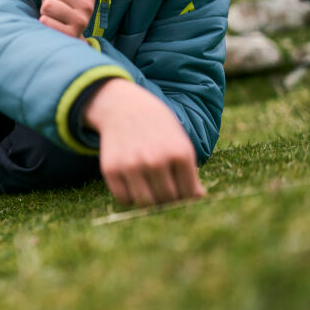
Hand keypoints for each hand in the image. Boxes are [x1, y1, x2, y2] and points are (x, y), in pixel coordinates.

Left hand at [39, 0, 96, 37]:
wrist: (68, 37)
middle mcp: (89, 6)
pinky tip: (52, 25)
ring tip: (52, 15)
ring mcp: (81, 22)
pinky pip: (46, 20)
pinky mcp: (69, 35)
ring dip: (45, 10)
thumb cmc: (65, 9)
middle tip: (53, 7)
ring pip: (48, 4)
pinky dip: (44, 21)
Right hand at [83, 79, 204, 206]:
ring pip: (146, 203)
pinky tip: (133, 184)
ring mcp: (132, 165)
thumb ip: (190, 171)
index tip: (180, 192)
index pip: (189, 194)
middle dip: (168, 199)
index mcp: (180, 153)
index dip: (186, 198)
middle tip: (163, 190)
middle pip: (168, 200)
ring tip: (149, 189)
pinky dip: (129, 197)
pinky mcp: (111, 169)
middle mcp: (156, 160)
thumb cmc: (157, 127)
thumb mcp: (180, 142)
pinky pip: (123, 198)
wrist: (122, 106)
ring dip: (149, 201)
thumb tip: (198, 198)